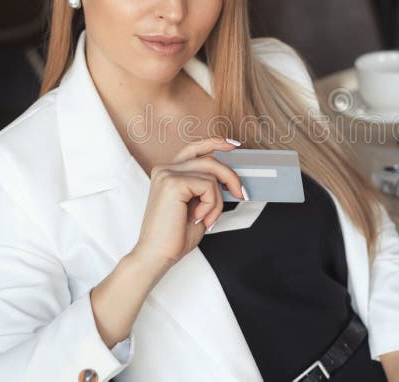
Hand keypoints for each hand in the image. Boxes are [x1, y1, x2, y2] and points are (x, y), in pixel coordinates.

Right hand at [132, 136, 245, 268]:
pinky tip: (199, 217)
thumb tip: (227, 179)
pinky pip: (208, 186)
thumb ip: (206, 188)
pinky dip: (211, 204)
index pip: (194, 149)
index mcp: (168, 172)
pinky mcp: (173, 182)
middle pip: (209, 159)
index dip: (214, 143)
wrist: (157, 254)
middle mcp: (165, 169)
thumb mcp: (196, 205)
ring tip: (208, 218)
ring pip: (212, 174)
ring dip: (217, 200)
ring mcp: (167, 174)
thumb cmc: (174, 235)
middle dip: (230, 177)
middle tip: (240, 194)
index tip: (233, 145)